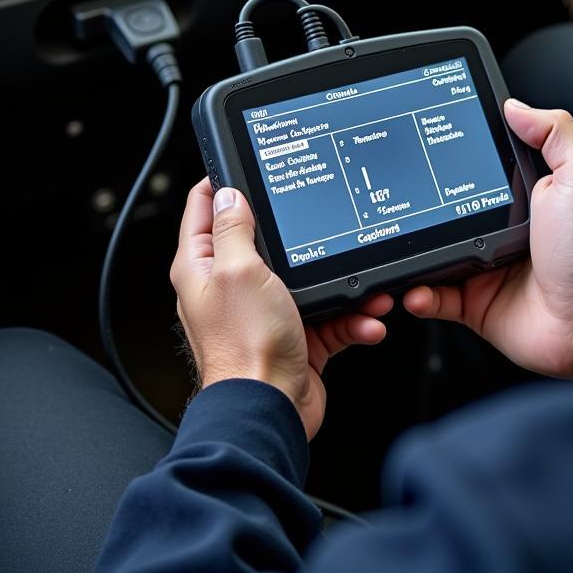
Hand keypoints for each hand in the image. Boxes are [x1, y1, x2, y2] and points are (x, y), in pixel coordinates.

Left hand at [171, 179, 393, 440]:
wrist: (271, 410)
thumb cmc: (245, 348)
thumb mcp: (239, 270)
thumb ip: (234, 228)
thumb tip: (229, 193)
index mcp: (204, 268)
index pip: (204, 211)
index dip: (222, 182)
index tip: (243, 162)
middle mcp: (231, 288)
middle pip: (268, 242)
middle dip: (307, 237)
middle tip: (327, 222)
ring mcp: (265, 312)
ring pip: (311, 281)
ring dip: (345, 287)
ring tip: (368, 291)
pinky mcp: (297, 337)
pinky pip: (332, 317)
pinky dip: (353, 320)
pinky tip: (365, 322)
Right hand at [404, 101, 572, 383]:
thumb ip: (554, 133)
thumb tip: (515, 105)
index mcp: (521, 193)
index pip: (475, 165)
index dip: (449, 155)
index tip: (423, 146)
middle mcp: (497, 227)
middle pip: (443, 208)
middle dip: (419, 205)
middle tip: (403, 201)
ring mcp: (482, 265)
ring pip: (430, 253)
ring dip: (410, 253)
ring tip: (398, 248)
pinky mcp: (473, 302)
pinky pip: (433, 296)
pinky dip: (418, 293)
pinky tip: (416, 288)